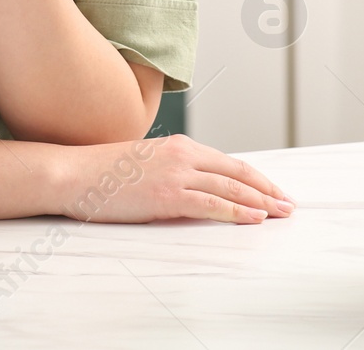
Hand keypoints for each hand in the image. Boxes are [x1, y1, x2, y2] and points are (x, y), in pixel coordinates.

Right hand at [52, 133, 295, 224]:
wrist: (74, 174)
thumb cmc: (105, 173)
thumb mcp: (148, 163)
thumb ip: (175, 170)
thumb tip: (197, 188)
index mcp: (182, 145)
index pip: (230, 163)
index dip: (257, 178)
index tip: (275, 191)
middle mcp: (184, 154)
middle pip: (238, 173)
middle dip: (268, 190)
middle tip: (289, 205)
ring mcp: (175, 173)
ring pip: (230, 188)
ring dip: (261, 202)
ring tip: (281, 214)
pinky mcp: (166, 195)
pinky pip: (211, 204)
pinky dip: (237, 211)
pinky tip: (255, 218)